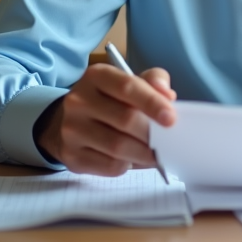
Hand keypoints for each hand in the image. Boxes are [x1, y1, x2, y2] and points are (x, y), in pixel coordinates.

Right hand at [34, 63, 176, 175]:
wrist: (69, 122)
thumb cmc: (109, 100)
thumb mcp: (129, 82)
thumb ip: (153, 81)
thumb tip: (168, 96)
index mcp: (96, 76)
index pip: (127, 87)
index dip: (152, 103)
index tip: (171, 118)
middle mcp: (79, 101)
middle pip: (125, 119)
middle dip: (152, 133)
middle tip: (169, 141)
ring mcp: (72, 129)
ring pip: (118, 146)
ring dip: (144, 153)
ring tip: (157, 154)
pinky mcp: (72, 156)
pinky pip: (109, 165)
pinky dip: (129, 165)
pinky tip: (133, 159)